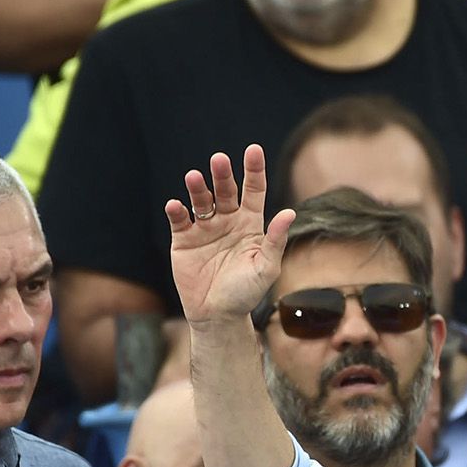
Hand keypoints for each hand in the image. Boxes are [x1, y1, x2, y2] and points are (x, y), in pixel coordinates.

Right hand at [163, 146, 296, 328]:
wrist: (218, 316)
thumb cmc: (246, 293)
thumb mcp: (266, 267)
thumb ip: (275, 240)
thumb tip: (290, 213)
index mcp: (250, 223)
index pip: (253, 190)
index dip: (254, 170)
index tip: (253, 150)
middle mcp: (227, 220)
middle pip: (225, 190)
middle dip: (222, 174)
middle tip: (219, 159)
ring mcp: (205, 228)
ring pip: (201, 200)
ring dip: (197, 188)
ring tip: (193, 177)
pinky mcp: (184, 239)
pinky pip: (180, 220)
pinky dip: (177, 211)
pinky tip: (176, 205)